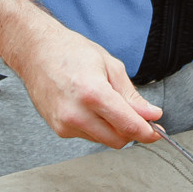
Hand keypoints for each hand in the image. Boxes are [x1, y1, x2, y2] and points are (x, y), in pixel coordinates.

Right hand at [2, 18, 160, 147]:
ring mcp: (65, 124)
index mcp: (93, 93)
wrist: (36, 52)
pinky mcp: (59, 129)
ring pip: (103, 140)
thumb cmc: (70, 52)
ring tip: (106, 103)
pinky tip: (90, 107)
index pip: (128, 125)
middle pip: (117, 140)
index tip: (156, 133)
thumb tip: (151, 114)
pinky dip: (97, 127)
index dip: (147, 132)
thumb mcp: (110, 66)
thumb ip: (131, 95)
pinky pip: (88, 136)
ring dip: (113, 129)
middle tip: (137, 116)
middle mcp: (77, 113)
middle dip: (131, 131)